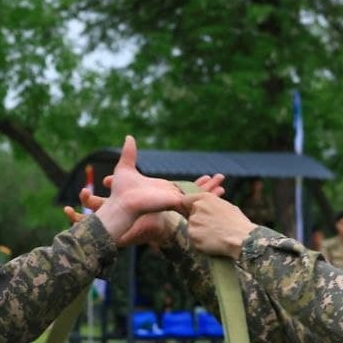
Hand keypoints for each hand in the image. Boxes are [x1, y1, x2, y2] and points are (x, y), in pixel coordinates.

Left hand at [87, 136, 221, 246]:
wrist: (119, 204)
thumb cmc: (120, 191)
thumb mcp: (125, 168)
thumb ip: (130, 153)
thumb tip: (129, 137)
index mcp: (163, 189)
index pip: (184, 186)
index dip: (198, 183)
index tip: (209, 177)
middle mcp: (170, 196)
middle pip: (195, 191)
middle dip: (209, 186)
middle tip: (221, 178)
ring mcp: (173, 199)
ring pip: (197, 194)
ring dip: (212, 189)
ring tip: (223, 183)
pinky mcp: (174, 202)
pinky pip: (194, 198)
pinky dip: (207, 194)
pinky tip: (220, 189)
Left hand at [181, 192, 255, 258]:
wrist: (241, 238)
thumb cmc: (238, 222)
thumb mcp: (225, 205)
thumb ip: (211, 204)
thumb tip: (205, 207)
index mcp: (205, 198)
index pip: (186, 200)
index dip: (189, 206)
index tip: (195, 212)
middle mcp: (196, 208)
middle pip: (190, 215)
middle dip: (198, 221)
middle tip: (211, 227)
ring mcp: (193, 223)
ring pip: (192, 228)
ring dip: (199, 232)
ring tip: (214, 235)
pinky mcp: (193, 236)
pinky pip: (194, 240)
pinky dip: (200, 243)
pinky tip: (212, 242)